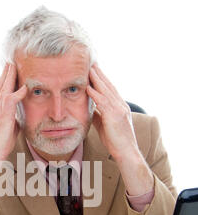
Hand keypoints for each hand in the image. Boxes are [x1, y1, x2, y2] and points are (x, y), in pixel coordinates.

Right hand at [0, 62, 26, 160]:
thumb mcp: (8, 130)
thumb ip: (12, 121)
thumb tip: (18, 117)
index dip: (3, 82)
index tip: (8, 73)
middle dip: (5, 74)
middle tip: (9, 62)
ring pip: (2, 89)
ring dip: (9, 76)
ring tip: (13, 65)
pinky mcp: (1, 116)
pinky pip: (10, 100)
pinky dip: (17, 93)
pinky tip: (24, 87)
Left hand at [86, 63, 153, 195]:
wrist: (126, 153)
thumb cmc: (115, 141)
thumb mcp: (104, 125)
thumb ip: (98, 115)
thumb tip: (90, 109)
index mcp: (119, 107)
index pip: (110, 89)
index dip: (102, 79)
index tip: (94, 69)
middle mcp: (120, 105)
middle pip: (109, 85)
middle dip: (99, 73)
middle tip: (91, 62)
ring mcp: (119, 110)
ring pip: (106, 90)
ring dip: (97, 79)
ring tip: (89, 68)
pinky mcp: (115, 116)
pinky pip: (103, 102)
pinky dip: (95, 94)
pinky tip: (88, 87)